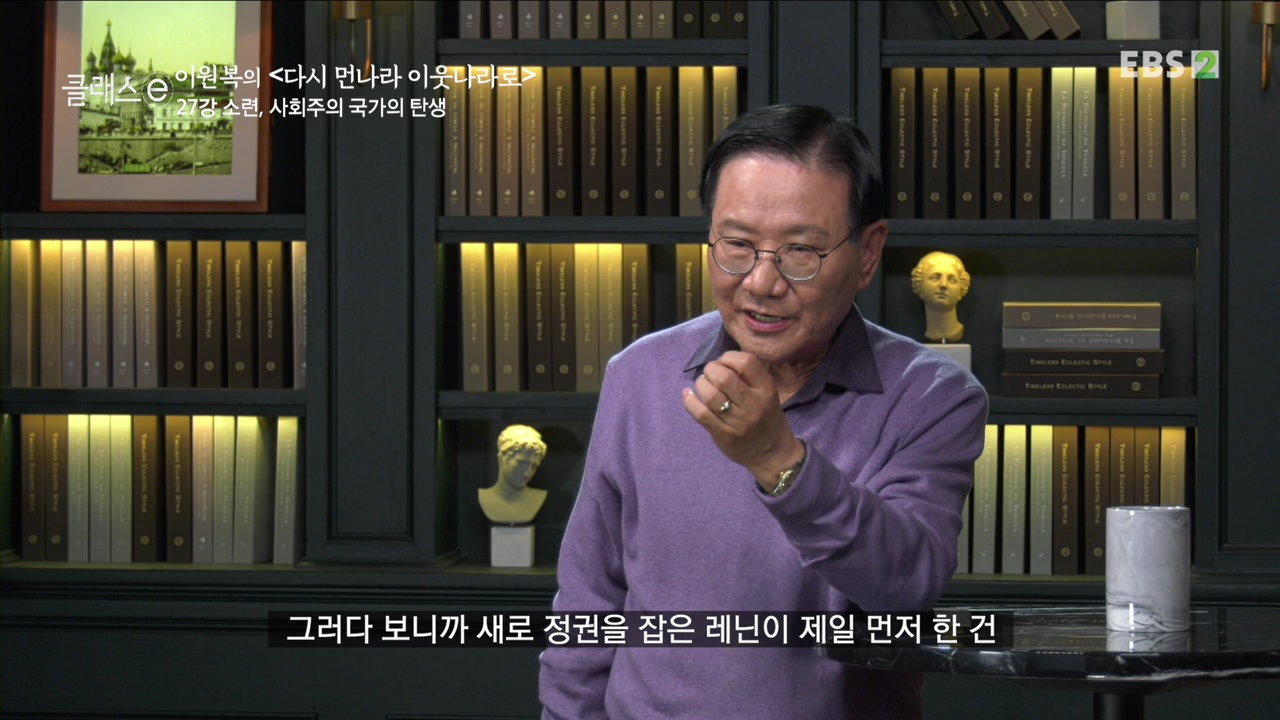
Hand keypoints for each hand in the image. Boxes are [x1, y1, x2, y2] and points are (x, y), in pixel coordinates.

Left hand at [681, 351, 805, 490]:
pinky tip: (687, 395)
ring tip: (702, 385)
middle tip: (710, 374)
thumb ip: (748, 376)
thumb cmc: (766, 416)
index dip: (728, 357)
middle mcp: (754, 404)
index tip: (723, 363)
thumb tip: (718, 361)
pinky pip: (701, 414)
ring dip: (700, 384)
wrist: (772, 453)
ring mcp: (738, 421)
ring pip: (710, 395)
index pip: (745, 362)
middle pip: (724, 377)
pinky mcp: (723, 435)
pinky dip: (689, 401)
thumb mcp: (767, 393)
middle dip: (710, 370)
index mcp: (766, 389)